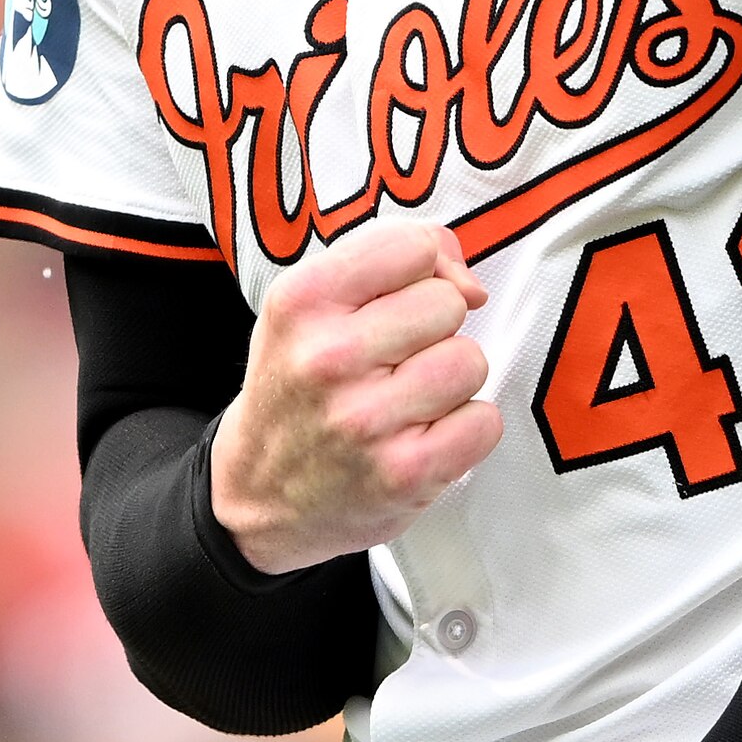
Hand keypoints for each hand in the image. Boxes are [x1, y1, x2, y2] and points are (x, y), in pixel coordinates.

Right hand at [211, 220, 497, 574]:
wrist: (257, 493)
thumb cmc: (297, 385)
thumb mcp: (309, 305)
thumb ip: (388, 261)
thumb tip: (472, 285)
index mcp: (301, 301)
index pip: (414, 247)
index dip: (423, 270)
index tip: (400, 300)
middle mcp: (328, 358)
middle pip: (448, 303)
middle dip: (433, 329)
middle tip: (393, 362)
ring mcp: (366, 421)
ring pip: (470, 361)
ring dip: (449, 380)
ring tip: (407, 400)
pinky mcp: (403, 474)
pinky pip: (484, 421)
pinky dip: (465, 429)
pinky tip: (423, 436)